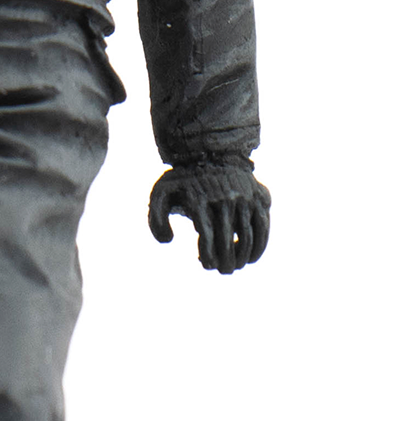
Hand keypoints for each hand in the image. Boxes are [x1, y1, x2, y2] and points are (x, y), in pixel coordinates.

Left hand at [147, 163, 270, 274]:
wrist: (212, 151)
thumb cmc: (184, 180)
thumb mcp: (162, 192)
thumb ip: (156, 218)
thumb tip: (167, 240)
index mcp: (200, 199)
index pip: (206, 235)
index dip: (208, 254)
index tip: (207, 264)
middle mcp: (224, 198)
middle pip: (227, 239)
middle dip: (226, 261)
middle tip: (223, 270)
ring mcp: (243, 197)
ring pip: (247, 236)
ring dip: (242, 257)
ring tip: (235, 266)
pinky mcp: (258, 197)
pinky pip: (262, 226)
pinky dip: (260, 246)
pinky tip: (251, 258)